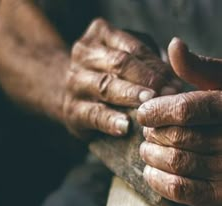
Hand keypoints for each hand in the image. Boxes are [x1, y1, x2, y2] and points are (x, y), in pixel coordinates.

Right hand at [63, 18, 180, 138]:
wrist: (73, 94)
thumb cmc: (109, 74)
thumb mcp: (125, 57)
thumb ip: (146, 61)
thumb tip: (174, 79)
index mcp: (99, 36)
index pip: (132, 48)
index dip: (156, 66)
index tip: (176, 83)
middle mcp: (83, 55)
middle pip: (119, 64)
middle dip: (147, 79)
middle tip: (169, 94)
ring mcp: (75, 82)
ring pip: (106, 86)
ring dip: (130, 96)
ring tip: (149, 106)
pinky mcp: (72, 110)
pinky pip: (93, 114)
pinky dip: (110, 120)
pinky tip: (125, 127)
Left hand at [138, 38, 221, 205]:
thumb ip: (200, 70)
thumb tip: (175, 46)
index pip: (187, 109)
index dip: (157, 111)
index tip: (143, 113)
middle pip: (177, 136)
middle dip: (153, 134)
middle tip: (147, 133)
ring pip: (176, 162)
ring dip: (152, 156)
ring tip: (148, 150)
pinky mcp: (221, 197)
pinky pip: (181, 190)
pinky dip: (158, 181)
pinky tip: (151, 172)